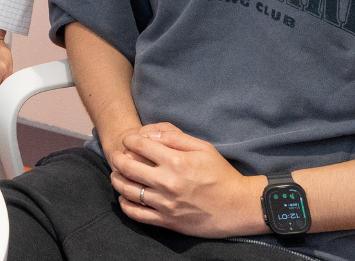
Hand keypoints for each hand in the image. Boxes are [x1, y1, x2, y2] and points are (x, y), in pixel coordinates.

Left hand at [109, 122, 265, 237]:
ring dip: (117, 180)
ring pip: (128, 190)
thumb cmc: (221, 174)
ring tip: (116, 174)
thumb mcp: (203, 148)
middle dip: (118, 158)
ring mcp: (165, 203)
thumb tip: (151, 133)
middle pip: (128, 167)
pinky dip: (125, 205)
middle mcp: (167, 182)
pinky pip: (137, 214)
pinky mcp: (167, 221)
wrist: (237, 207)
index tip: (128, 141)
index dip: (129, 140)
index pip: (140, 146)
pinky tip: (124, 197)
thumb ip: (176, 137)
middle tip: (116, 156)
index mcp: (176, 161)